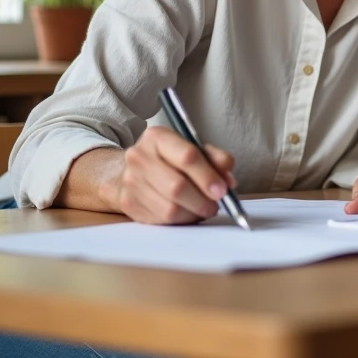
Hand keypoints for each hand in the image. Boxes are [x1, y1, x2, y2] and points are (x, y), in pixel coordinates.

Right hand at [99, 125, 236, 224]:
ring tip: (204, 208)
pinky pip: (162, 220)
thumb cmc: (170, 158)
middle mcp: (139, 157)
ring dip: (194, 212)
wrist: (132, 169)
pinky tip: (188, 213)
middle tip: (216, 204)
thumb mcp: (193, 148)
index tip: (223, 190)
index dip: (208, 176)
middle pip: (177, 186)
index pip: (187, 156)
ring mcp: (131, 182)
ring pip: (170, 208)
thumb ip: (215, 159)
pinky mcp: (129, 204)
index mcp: (157, 137)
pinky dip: (182, 220)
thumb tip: (228, 180)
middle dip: (202, 200)